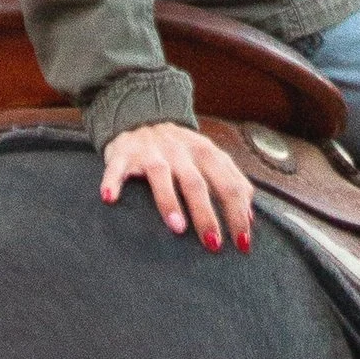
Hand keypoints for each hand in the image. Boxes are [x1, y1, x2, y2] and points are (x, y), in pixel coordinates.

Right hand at [100, 121, 255, 251]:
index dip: (237, 214)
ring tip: (178, 228)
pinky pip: (117, 168)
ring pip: (161, 175)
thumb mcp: (209, 158)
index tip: (242, 243)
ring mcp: (151, 151)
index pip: (228, 184)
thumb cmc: (180, 148)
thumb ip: (230, 182)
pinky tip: (109, 198)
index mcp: (206, 153)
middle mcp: (180, 151)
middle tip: (213, 244)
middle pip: (197, 184)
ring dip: (169, 201)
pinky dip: (113, 181)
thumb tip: (250, 217)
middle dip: (207, 215)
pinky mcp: (123, 153)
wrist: (141, 114)